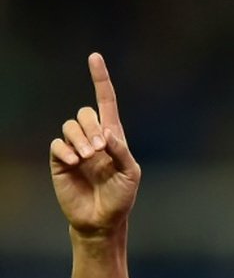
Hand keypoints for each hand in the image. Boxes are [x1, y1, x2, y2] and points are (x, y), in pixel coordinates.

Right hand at [50, 53, 140, 237]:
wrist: (102, 219)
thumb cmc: (121, 197)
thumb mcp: (131, 174)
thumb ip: (122, 152)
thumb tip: (107, 133)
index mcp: (113, 137)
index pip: (106, 102)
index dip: (100, 79)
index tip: (94, 57)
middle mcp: (93, 138)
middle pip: (85, 113)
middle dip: (91, 127)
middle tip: (99, 150)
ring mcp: (75, 149)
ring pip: (70, 126)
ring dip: (80, 139)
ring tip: (88, 158)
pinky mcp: (61, 161)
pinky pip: (57, 145)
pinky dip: (66, 150)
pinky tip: (75, 163)